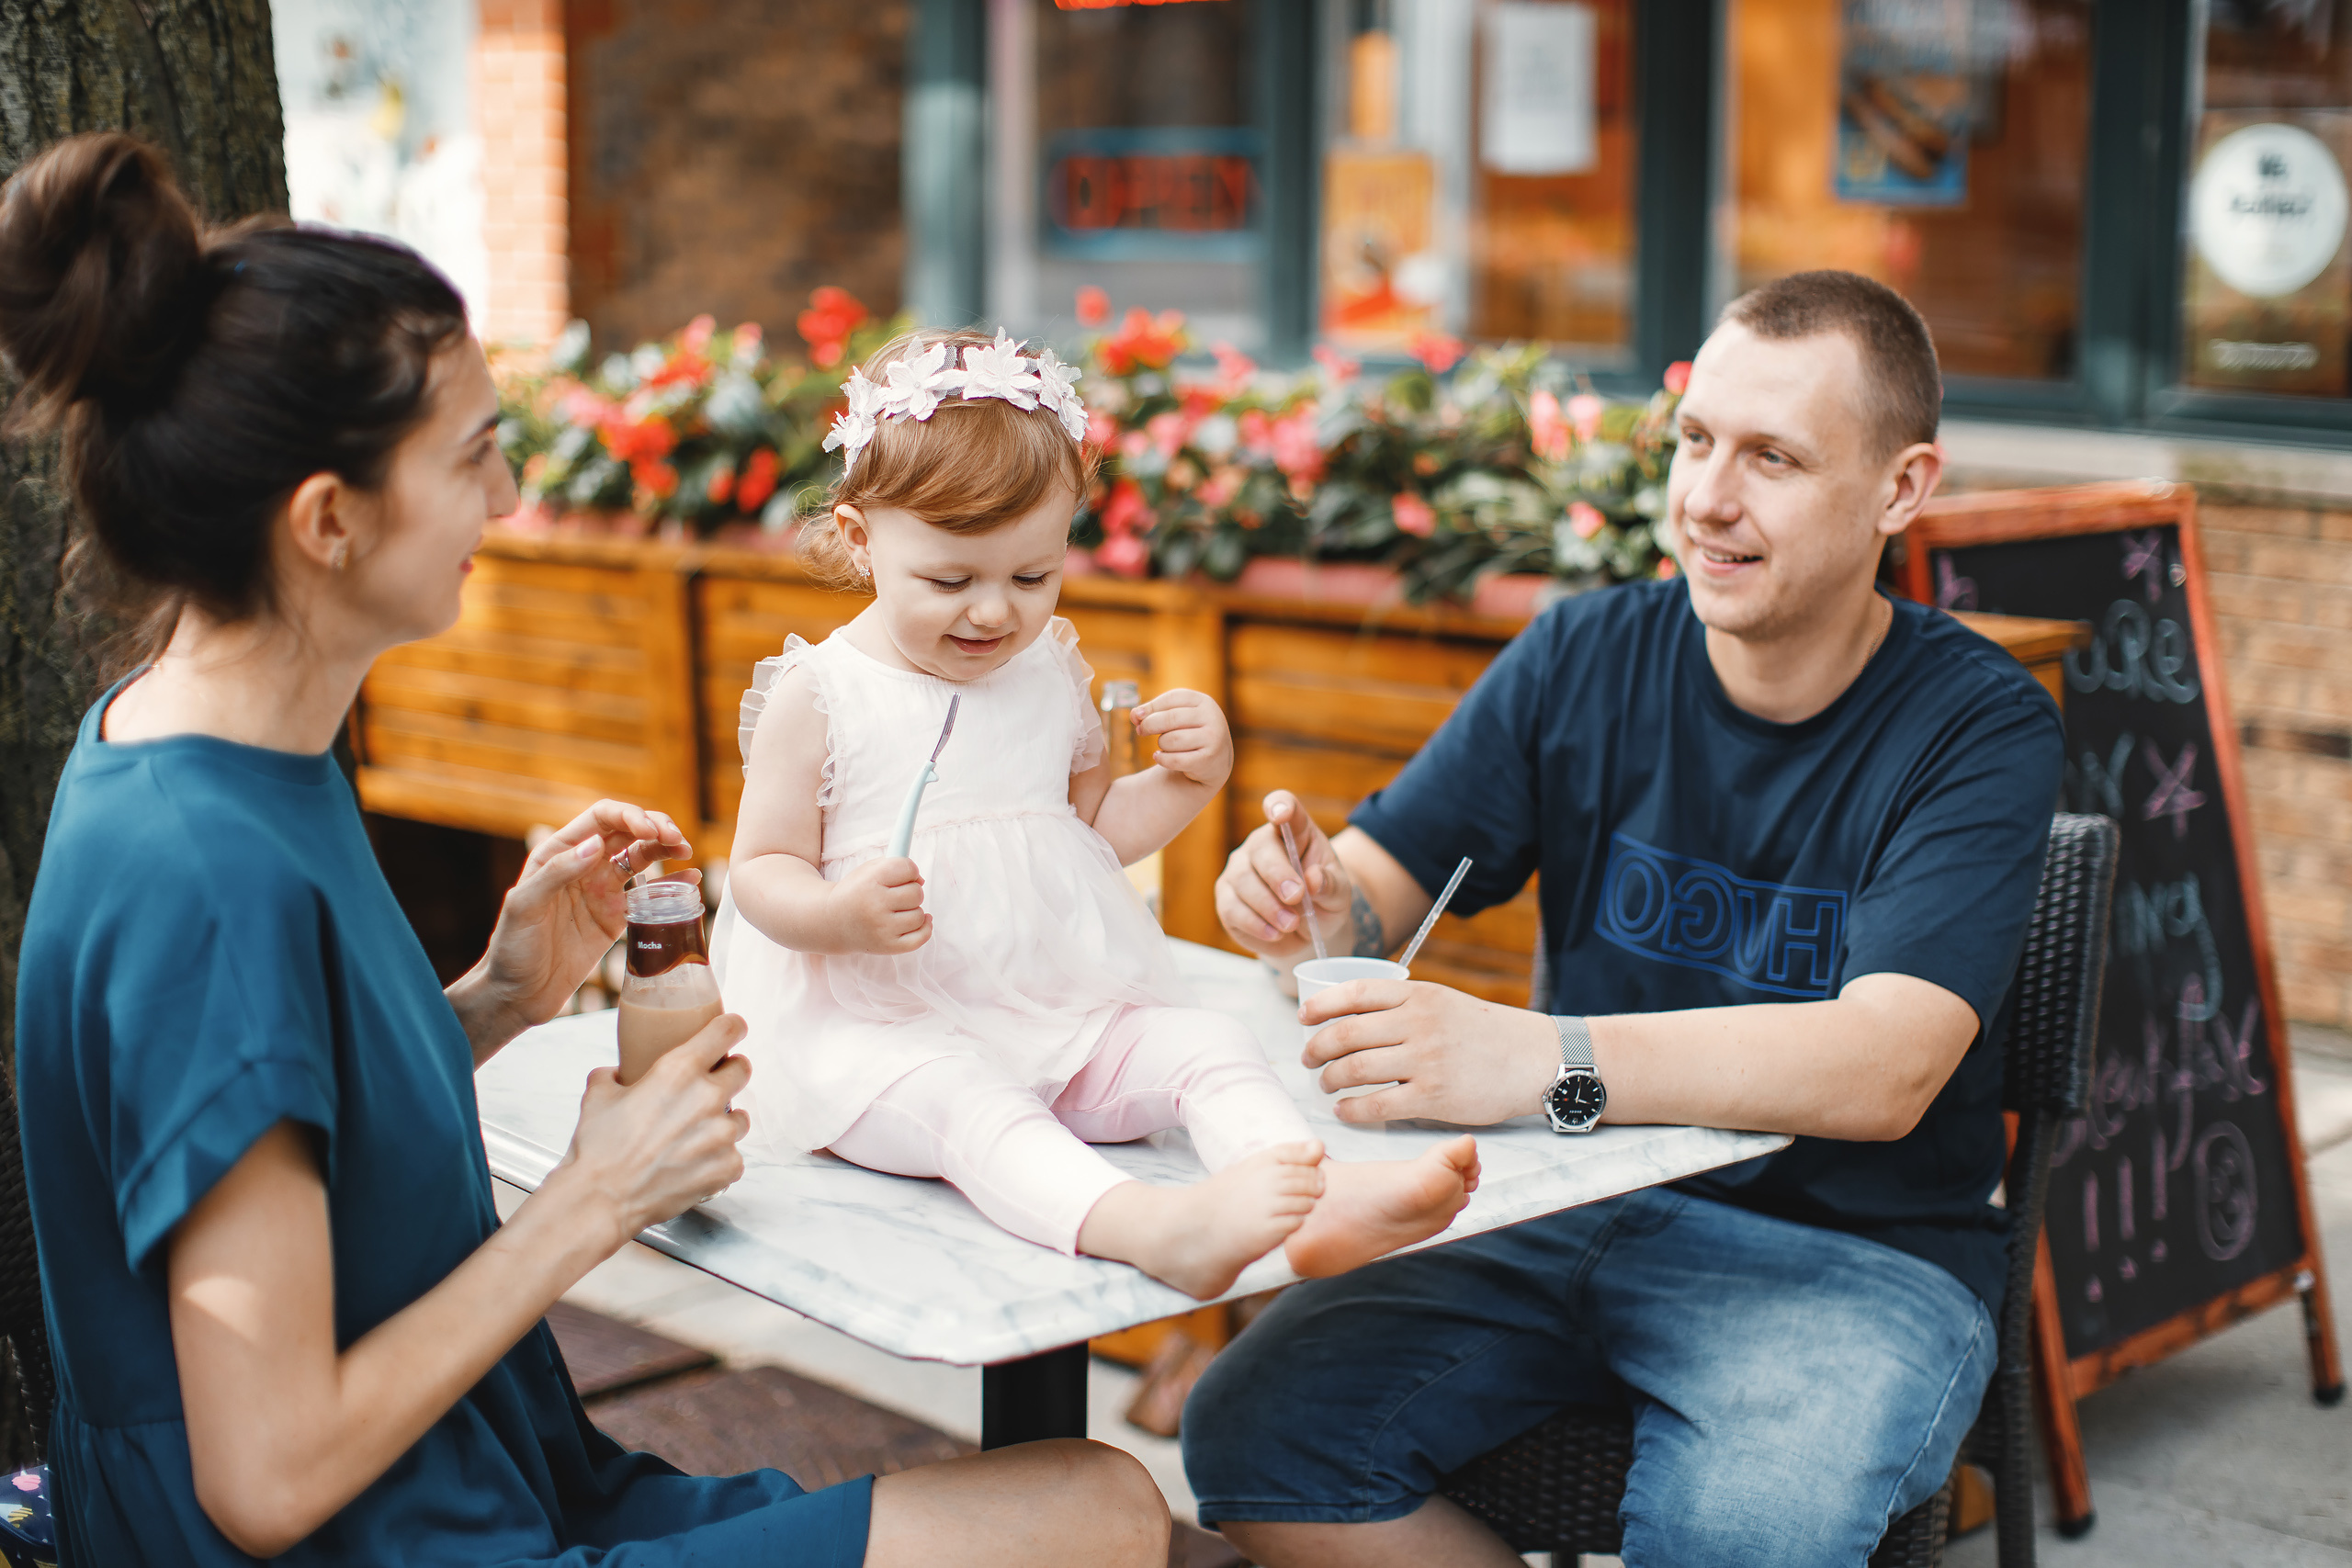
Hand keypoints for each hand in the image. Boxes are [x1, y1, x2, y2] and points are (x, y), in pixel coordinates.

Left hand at [464, 800, 693, 1040]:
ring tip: (685, 849)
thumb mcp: (525, 907)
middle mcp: (583, 865)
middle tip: (676, 839)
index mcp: (558, 853)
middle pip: (626, 831)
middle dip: (654, 826)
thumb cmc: (512, 949)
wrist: (518, 996)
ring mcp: (602, 890)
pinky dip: (670, 883)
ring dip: (665, 846)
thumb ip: (557, 873)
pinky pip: (648, 893)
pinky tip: (689, 878)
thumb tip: (597, 844)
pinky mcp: (616, 917)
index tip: (649, 830)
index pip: (600, 818)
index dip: (628, 816)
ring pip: (641, 856)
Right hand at [554, 1012, 751, 1242]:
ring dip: (723, 1121)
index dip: (732, 1028)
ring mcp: (722, 1134)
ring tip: (694, 1135)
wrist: (602, 1198)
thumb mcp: (598, 1095)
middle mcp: (707, 1097)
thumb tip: (617, 1074)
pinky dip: (718, 1159)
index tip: (733, 1031)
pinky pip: (734, 1155)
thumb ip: (614, 1075)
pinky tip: (693, 1164)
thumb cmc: (599, 1147)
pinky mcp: (727, 1166)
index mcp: (680, 1070)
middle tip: (710, 1086)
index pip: (727, 1030)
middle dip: (729, 1074)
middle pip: (742, 1069)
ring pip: (740, 1116)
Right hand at [827, 856, 929, 953]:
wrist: (832, 922)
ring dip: (913, 910)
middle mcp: (875, 906)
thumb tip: (921, 880)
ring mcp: (881, 929)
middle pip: (916, 893)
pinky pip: (920, 938)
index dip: (909, 870)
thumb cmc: (856, 893)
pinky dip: (924, 928)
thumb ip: (896, 865)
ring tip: (898, 910)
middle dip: (911, 891)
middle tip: (897, 894)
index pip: (907, 868)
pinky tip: (918, 920)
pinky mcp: (887, 946)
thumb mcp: (868, 870)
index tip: (902, 874)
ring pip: (919, 915)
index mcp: (869, 882)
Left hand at [1134, 688, 1232, 788]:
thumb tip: (1135, 715)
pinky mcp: (1208, 760)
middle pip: (1170, 718)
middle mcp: (1212, 717)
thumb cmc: (1189, 732)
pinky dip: (1162, 759)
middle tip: (1141, 731)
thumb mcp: (1177, 717)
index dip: (1151, 707)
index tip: (1136, 716)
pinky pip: (1175, 760)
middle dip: (1149, 725)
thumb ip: (1154, 712)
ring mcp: (1213, 739)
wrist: (1216, 760)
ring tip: (1163, 746)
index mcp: (1204, 701)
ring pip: (1171, 740)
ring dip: (1161, 744)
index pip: (1172, 698)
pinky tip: (1159, 757)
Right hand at [1216, 791, 1353, 960]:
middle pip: (1260, 851)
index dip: (1279, 805)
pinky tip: (1275, 934)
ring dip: (1268, 907)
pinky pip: (1232, 910)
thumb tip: (1313, 880)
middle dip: (1278, 877)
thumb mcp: (1339, 893)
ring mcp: (1238, 871)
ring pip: (1242, 882)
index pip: (1283, 806)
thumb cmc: (1323, 899)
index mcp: (1294, 831)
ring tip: (1291, 925)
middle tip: (1297, 899)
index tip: (1280, 814)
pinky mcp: (1226, 899)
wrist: (1308, 928)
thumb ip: (1331, 885)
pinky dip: (1255, 926)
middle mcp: (1260, 845)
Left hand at [1299, 979, 1557, 1126]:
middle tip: (1307, 1059)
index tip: (1303, 1017)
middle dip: (1316, 1048)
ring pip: (1355, 1069)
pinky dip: (1352, 1109)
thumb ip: (1405, 1006)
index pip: (1355, 993)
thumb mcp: (1445, 1002)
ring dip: (1330, 1079)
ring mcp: (1425, 1060)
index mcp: (1418, 995)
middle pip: (1346, 1033)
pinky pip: (1377, 1104)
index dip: (1321, 1005)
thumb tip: (1354, 1016)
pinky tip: (1345, 1110)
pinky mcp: (1434, 1096)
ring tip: (1325, 1084)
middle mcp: (1418, 1023)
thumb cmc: (1485, 1033)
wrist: (1533, 1059)